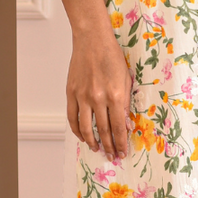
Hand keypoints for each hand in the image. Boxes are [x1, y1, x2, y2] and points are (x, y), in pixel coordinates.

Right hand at [56, 0, 131, 159]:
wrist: (92, 41)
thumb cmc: (112, 57)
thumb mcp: (126, 79)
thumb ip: (125, 103)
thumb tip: (124, 124)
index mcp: (116, 95)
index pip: (119, 127)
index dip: (120, 143)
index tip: (122, 152)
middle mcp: (99, 98)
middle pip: (104, 130)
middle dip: (109, 146)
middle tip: (111, 156)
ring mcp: (83, 96)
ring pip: (86, 127)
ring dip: (92, 141)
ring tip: (96, 148)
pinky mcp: (71, 93)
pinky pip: (72, 117)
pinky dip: (76, 129)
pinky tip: (82, 136)